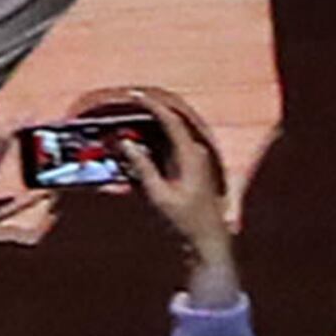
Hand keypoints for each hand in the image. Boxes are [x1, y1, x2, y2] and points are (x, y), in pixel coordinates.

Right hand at [83, 84, 228, 257]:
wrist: (208, 240)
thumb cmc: (185, 220)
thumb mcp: (159, 195)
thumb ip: (143, 167)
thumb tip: (127, 144)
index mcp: (190, 155)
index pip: (170, 120)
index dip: (152, 105)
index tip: (134, 95)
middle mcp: (196, 152)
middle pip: (171, 123)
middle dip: (149, 113)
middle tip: (128, 105)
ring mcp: (196, 159)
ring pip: (170, 135)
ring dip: (150, 129)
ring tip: (129, 126)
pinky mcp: (192, 168)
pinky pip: (171, 147)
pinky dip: (155, 144)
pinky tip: (141, 149)